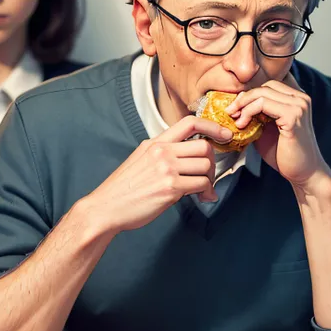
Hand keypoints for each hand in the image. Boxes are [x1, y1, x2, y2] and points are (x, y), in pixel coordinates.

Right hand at [87, 116, 232, 233]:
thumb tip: (189, 160)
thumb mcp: (141, 160)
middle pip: (204, 146)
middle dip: (212, 162)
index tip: (224, 135)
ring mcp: (166, 168)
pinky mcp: (170, 187)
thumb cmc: (124, 189)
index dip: (212, 126)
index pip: (189, 123)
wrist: (106, 207)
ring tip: (203, 190)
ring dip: (210, 180)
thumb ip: (163, 155)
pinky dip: (206, 192)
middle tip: (207, 176)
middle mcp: (162, 151)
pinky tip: (201, 198)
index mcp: (155, 142)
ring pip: (206, 166)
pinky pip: (202, 184)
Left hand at [225, 73, 330, 188]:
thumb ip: (256, 114)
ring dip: (244, 105)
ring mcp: (299, 106)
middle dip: (244, 98)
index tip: (234, 109)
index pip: (269, 85)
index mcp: (296, 99)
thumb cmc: (284, 154)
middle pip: (265, 86)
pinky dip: (249, 112)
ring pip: (263, 93)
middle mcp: (300, 98)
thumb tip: (236, 104)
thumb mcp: (266, 129)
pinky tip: (243, 125)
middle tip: (230, 112)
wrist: (303, 173)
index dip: (249, 94)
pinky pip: (264, 104)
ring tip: (236, 121)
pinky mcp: (293, 116)